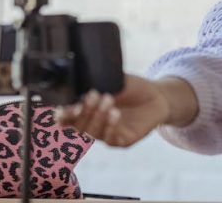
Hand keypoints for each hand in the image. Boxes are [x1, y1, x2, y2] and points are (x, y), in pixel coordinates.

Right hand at [56, 74, 170, 146]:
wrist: (158, 95)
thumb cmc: (133, 87)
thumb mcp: (115, 80)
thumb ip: (98, 82)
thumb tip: (81, 81)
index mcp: (88, 110)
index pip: (68, 117)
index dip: (63, 115)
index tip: (63, 109)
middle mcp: (95, 124)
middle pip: (79, 126)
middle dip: (83, 111)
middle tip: (92, 95)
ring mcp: (109, 134)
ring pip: (94, 133)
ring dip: (98, 117)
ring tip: (108, 100)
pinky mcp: (124, 140)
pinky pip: (112, 140)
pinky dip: (111, 127)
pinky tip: (115, 114)